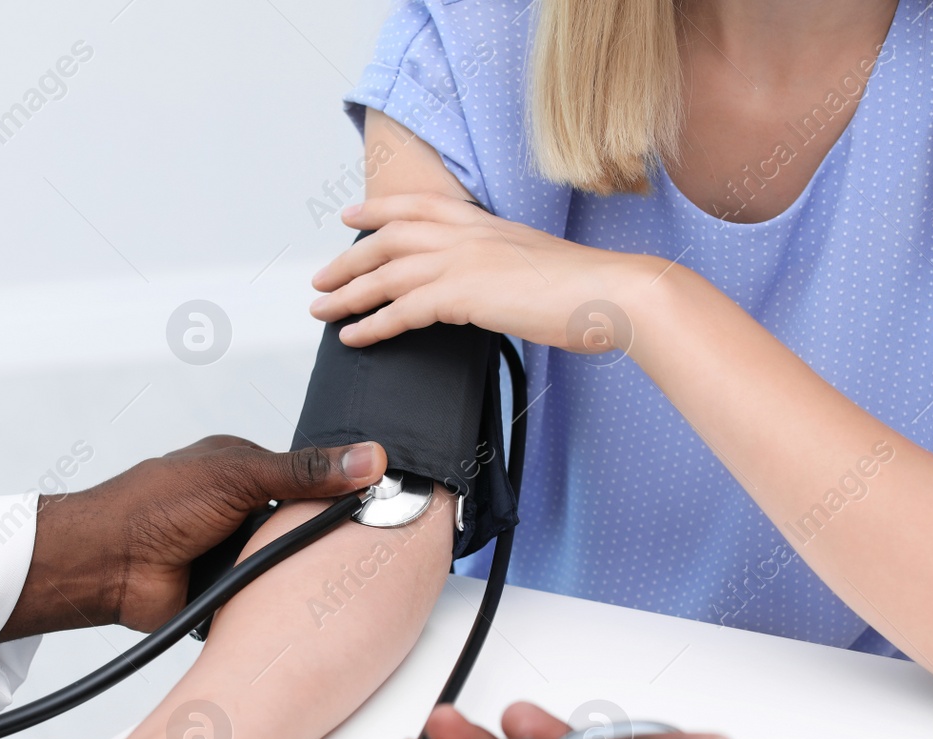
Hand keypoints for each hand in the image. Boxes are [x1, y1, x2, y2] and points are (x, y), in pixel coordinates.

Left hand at [0, 435, 385, 638]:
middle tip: (369, 544)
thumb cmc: (153, 506)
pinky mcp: (229, 591)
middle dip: (324, 534)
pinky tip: (301, 603)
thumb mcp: (239, 475)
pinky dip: (278, 599)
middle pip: (303, 521)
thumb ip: (305, 471)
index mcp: (242, 467)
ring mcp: (234, 550)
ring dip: (299, 569)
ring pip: (288, 561)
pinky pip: (268, 596)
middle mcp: (240, 507)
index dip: (341, 487)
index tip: (380, 498)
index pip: (309, 474)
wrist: (107, 566)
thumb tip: (368, 458)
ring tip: (337, 576)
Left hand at [309, 194, 659, 349]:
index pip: (418, 207)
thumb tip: (488, 290)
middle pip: (388, 239)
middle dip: (348, 260)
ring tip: (322, 311)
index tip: (351, 218)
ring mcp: (463, 261)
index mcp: (483, 223)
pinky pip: (401, 310)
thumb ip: (501, 269)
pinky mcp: (464, 294)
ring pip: (386, 274)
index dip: (378, 211)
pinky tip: (354, 337)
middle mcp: (467, 234)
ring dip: (347, 294)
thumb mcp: (534, 265)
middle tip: (321, 280)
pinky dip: (371, 324)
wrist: (612, 292)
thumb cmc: (585, 289)